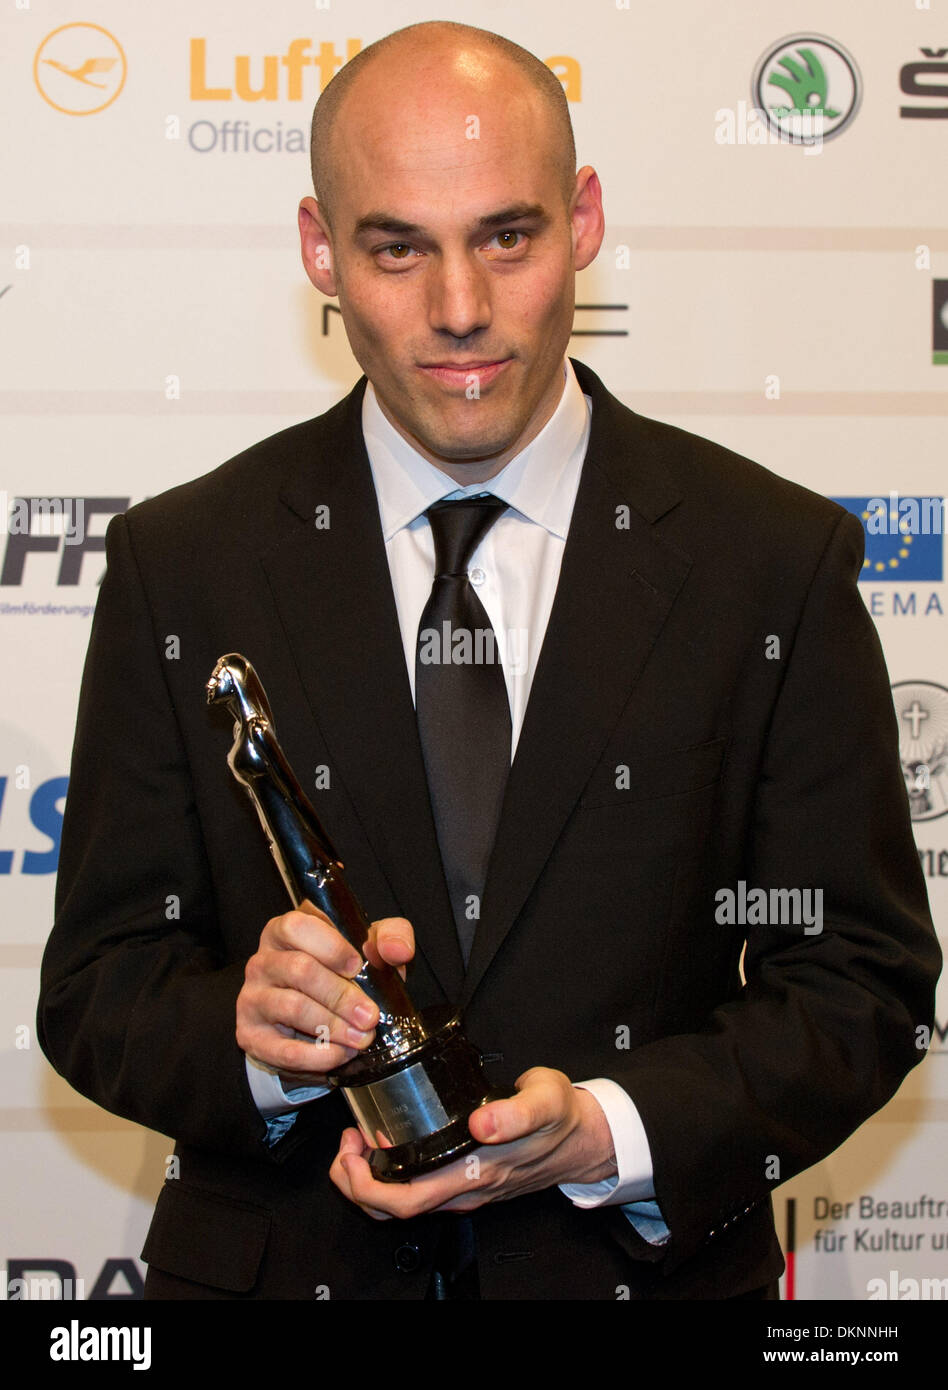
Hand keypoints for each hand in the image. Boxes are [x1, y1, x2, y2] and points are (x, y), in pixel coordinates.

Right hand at [236, 905, 413, 1086]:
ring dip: (332, 1026)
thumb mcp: (366, 949)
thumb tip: (398, 950)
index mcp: (286, 931)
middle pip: (299, 970)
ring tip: (360, 1038)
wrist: (306, 1022)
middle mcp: (263, 961)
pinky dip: (315, 1055)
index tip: (356, 966)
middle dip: (341, 995)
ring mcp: (253, 997)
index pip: (298, 926)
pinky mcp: (251, 1035)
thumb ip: (388, 937)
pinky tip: (339, 1055)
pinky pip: (281, 1048)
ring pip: (292, 1007)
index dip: (330, 946)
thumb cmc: (339, 974)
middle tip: (370, 1016)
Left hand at [329, 1067, 616, 1219]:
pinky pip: (416, 1193)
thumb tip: (482, 1124)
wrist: (583, 1139)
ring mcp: (463, 1191)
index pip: (406, 1201)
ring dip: (369, 1181)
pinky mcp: (464, 1183)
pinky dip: (389, 1176)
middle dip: (354, 1181)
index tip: (354, 1145)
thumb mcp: (546, 1100)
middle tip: (347, 1142)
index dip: (366, 1182)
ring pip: (402, 1206)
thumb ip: (517, 1112)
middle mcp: (464, 1190)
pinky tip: (386, 1146)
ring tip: (358, 1144)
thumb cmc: (561, 1117)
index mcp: (475, 1172)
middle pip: (392, 1210)